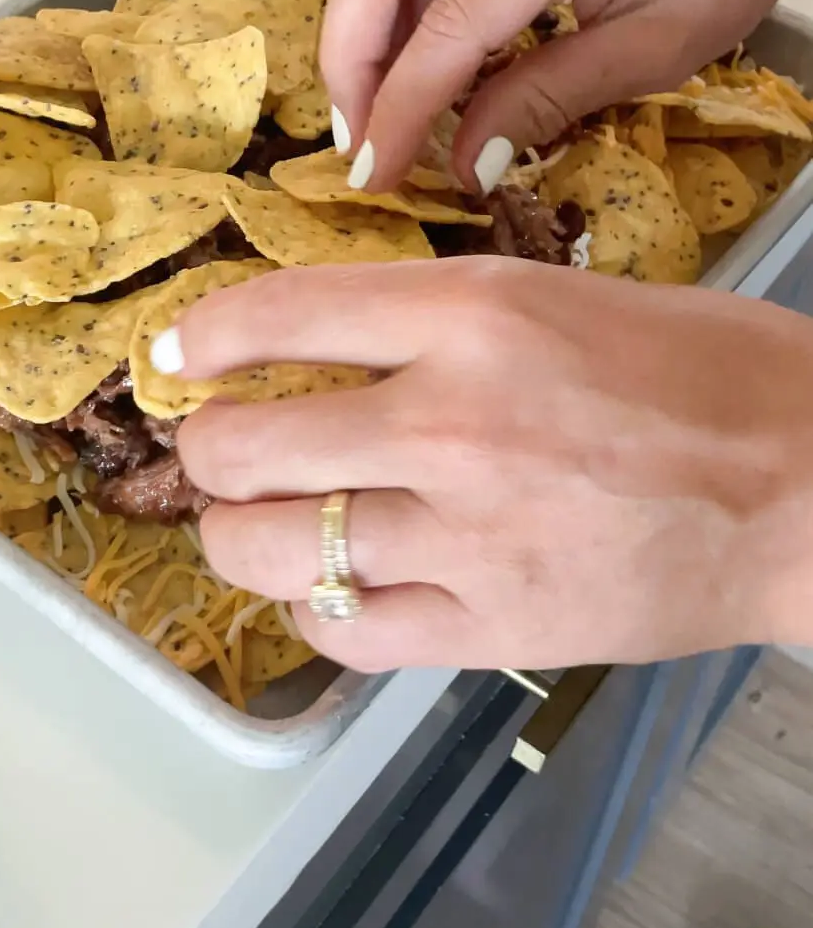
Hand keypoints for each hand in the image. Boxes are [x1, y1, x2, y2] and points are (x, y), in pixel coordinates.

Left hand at [173, 260, 812, 669]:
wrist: (811, 487)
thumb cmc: (704, 374)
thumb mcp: (557, 294)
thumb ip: (431, 321)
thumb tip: (312, 346)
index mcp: (473, 314)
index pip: (279, 316)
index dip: (203, 336)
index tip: (178, 352)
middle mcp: (451, 422)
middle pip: (244, 446)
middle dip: (207, 447)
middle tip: (220, 446)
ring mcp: (466, 538)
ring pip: (270, 550)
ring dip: (235, 534)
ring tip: (252, 519)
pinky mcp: (492, 632)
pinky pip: (344, 633)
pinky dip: (312, 610)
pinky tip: (330, 585)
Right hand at [323, 0, 812, 194]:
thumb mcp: (654, 49)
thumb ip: (548, 99)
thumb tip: (464, 163)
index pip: (448, 25)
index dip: (401, 108)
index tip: (377, 175)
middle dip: (349, 61)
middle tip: (359, 140)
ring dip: (362, 34)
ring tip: (377, 112)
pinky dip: (394, 9)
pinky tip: (414, 66)